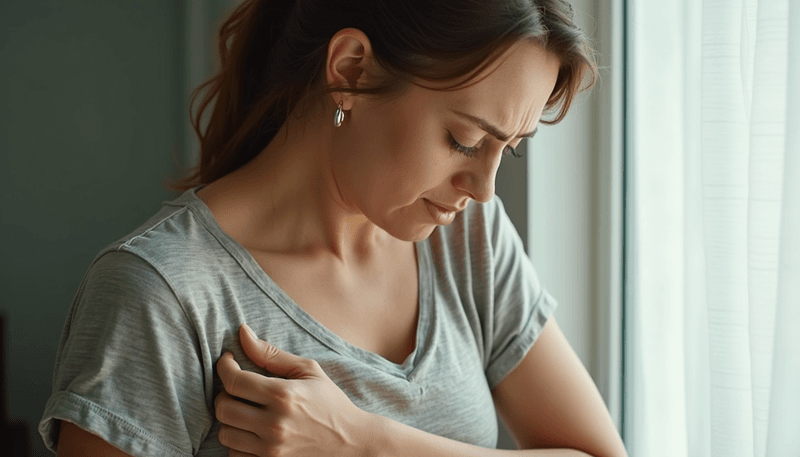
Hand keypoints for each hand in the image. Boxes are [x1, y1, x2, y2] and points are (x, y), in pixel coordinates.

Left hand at [215, 324, 373, 456]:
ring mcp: (271, 450)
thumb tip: (242, 331)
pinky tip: (252, 431)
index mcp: (284, 395)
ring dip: (230, 419)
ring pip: (225, 433)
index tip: (228, 361)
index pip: (233, 381)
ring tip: (245, 410)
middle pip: (223, 408)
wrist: (352, 442)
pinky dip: (238, 442)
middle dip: (224, 394)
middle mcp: (275, 424)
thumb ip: (271, 353)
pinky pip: (235, 455)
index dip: (224, 367)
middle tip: (238, 387)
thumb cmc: (330, 402)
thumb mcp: (308, 370)